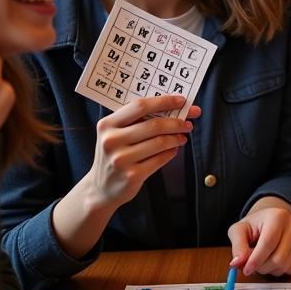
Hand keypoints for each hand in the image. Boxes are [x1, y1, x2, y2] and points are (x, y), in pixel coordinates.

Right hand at [84, 95, 196, 209]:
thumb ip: (137, 121)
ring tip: (182, 137)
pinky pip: (160, 159)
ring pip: (160, 142)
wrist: (101, 188)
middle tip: (188, 123)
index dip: (164, 102)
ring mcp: (121, 159)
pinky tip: (174, 150)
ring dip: (176, 138)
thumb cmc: (115, 154)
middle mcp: (111, 141)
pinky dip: (171, 152)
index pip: (140, 106)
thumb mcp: (116, 134)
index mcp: (107, 124)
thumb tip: (174, 107)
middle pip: (154, 125)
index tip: (182, 101)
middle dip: (177, 123)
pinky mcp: (132, 175)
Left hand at [229, 197, 290, 275]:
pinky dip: (279, 270)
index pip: (268, 243)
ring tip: (262, 261)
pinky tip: (272, 261)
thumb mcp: (239, 230)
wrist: (270, 220)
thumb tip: (237, 263)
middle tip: (251, 265)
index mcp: (277, 217)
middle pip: (278, 258)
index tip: (246, 269)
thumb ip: (237, 245)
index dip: (256, 260)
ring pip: (285, 266)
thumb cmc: (254, 225)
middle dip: (261, 267)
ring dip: (269, 270)